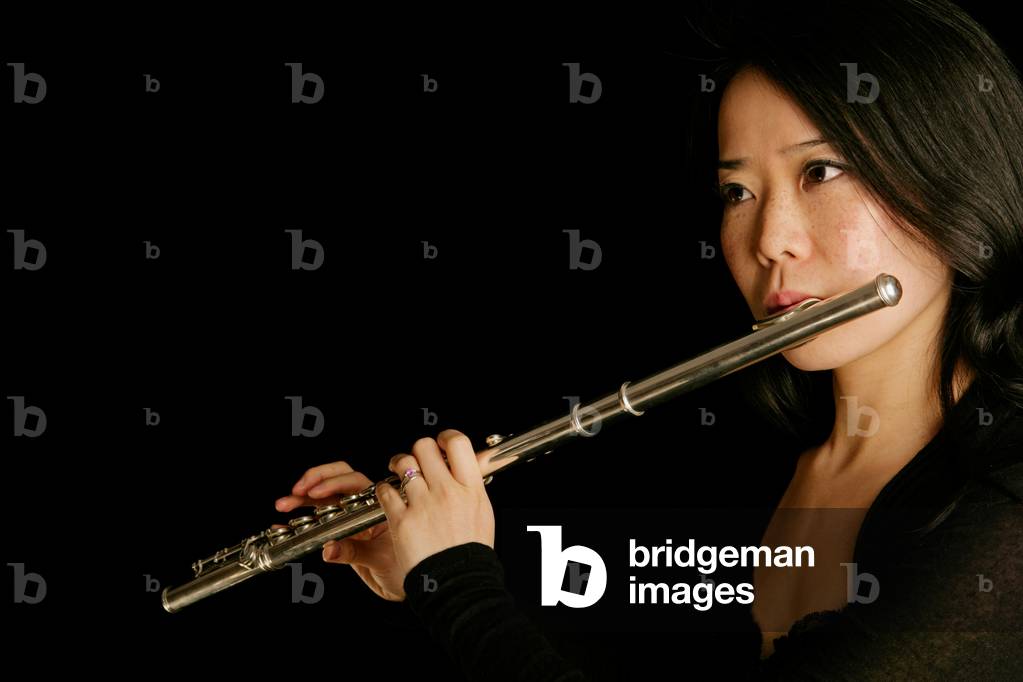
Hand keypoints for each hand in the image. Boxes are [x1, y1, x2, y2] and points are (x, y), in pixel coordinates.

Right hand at [275, 461, 406, 601]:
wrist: (416, 588)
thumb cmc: (408, 570)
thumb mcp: (380, 561)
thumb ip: (354, 553)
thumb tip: (328, 549)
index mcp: (380, 506)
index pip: (354, 483)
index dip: (333, 482)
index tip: (315, 492)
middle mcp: (365, 509)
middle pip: (338, 480)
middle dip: (314, 481)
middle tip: (297, 490)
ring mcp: (352, 520)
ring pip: (325, 499)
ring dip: (302, 499)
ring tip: (284, 504)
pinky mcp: (342, 535)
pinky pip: (319, 523)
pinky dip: (301, 521)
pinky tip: (283, 525)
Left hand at [376, 429, 494, 586]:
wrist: (457, 583)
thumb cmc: (470, 554)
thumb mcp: (483, 514)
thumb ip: (471, 488)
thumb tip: (464, 469)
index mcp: (471, 489)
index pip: (458, 443)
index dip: (445, 437)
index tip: (440, 443)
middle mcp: (447, 491)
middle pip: (425, 447)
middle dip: (417, 450)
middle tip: (415, 459)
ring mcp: (424, 504)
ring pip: (403, 464)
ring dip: (397, 465)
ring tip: (397, 472)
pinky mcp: (402, 520)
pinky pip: (385, 491)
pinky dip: (384, 490)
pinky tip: (388, 495)